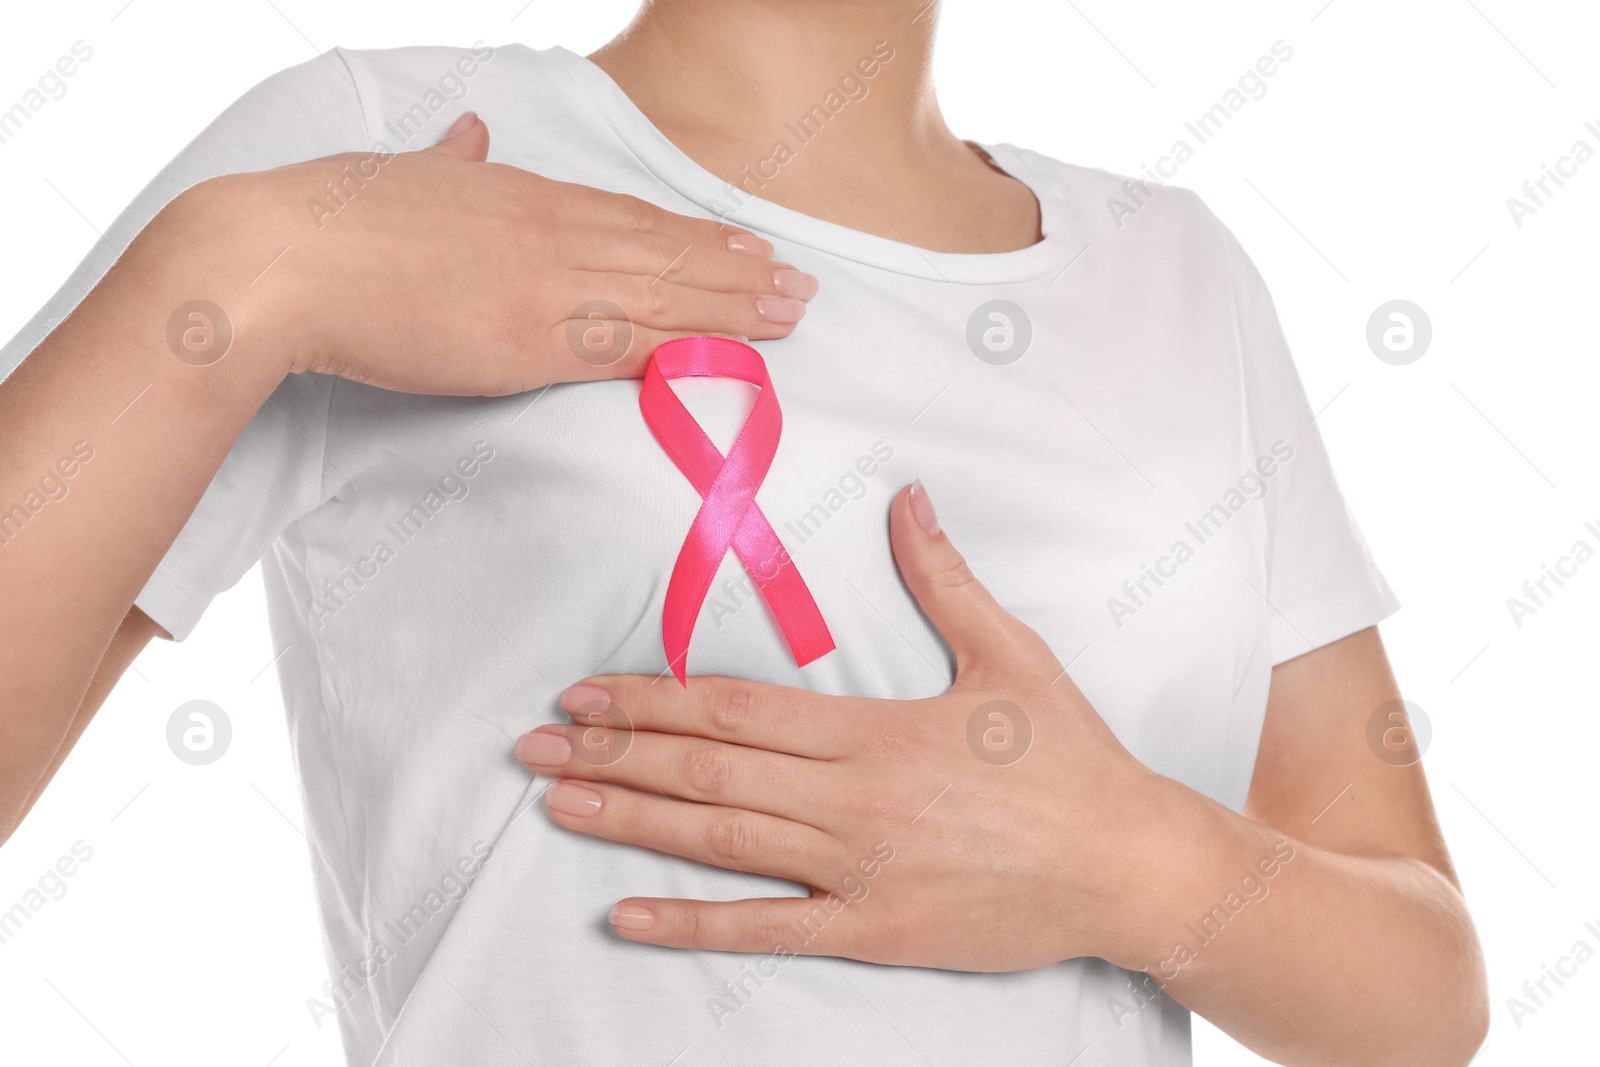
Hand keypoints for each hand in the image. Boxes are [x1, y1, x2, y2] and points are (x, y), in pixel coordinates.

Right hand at [170, 112, 816, 395]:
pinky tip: (724, 359)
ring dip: (733, 312)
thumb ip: (454, 161)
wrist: (284, 260)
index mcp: (524, 197)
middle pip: (664, 258)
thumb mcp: (406, 172)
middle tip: (800, 289)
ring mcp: (546, 290)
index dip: (696, 238)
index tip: (743, 247)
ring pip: (662, 301)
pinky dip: (681, 352)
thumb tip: (473, 135)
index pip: (632, 220)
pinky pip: (623, 349)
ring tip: (789, 317)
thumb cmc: (331, 216)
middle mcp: (551, 238)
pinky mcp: (528, 344)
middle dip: (738, 276)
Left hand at [515, 482, 1166, 971]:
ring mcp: (855, 871)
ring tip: (556, 802)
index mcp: (871, 730)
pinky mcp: (872, 932)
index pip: (735, 707)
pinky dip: (692, 925)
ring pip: (720, 842)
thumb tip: (909, 498)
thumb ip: (945, 578)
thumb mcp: (1010, 655)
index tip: (584, 692)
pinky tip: (627, 916)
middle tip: (532, 744)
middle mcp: (848, 800)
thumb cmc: (1070, 760)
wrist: (1129, 867)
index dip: (650, 697)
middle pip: (707, 771)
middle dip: (613, 753)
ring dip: (630, 820)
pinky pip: (767, 932)